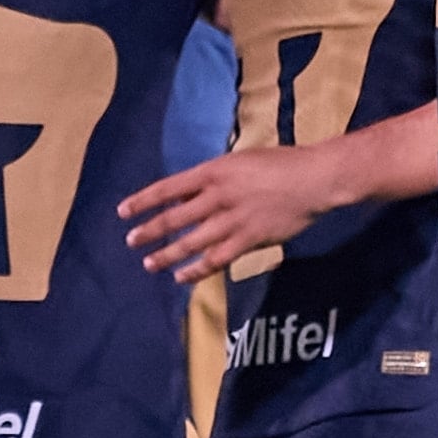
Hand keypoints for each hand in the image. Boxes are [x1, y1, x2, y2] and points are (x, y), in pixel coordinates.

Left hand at [120, 147, 341, 282]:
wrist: (315, 179)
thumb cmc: (280, 164)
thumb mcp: (239, 161)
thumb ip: (213, 178)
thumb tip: (187, 192)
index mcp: (212, 172)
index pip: (167, 188)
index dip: (142, 201)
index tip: (122, 212)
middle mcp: (217, 196)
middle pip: (174, 217)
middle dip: (149, 231)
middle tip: (131, 241)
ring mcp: (232, 220)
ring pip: (190, 242)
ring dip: (167, 254)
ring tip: (149, 263)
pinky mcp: (248, 240)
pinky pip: (216, 259)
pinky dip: (196, 270)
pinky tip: (182, 276)